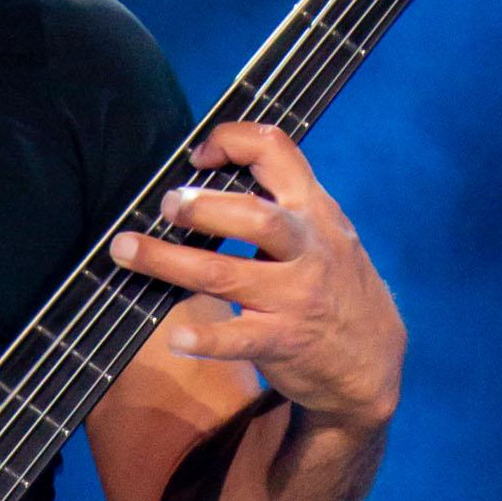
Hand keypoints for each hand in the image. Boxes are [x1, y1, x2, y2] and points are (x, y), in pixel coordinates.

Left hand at [112, 121, 403, 436]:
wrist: (372, 359)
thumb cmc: (333, 285)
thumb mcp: (323, 232)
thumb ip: (281, 202)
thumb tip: (207, 174)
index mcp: (314, 211)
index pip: (278, 152)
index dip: (234, 141)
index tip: (198, 156)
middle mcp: (307, 249)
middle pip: (254, 217)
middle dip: (203, 207)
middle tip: (167, 204)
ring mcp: (296, 297)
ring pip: (227, 274)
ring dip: (170, 262)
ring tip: (128, 250)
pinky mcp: (284, 342)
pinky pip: (240, 339)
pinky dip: (205, 339)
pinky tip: (176, 338)